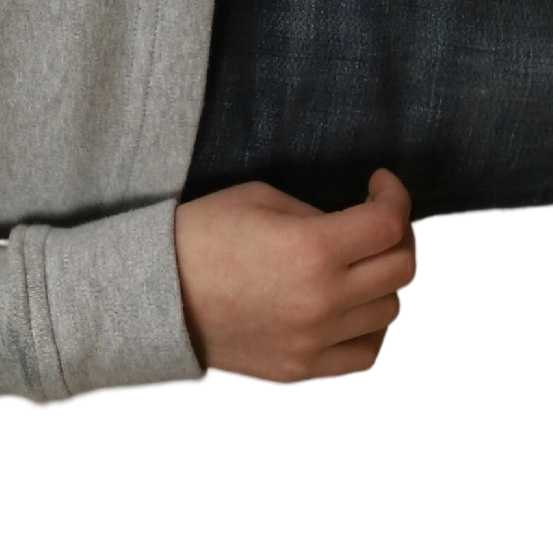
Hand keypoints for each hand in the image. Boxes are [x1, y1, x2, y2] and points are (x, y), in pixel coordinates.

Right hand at [173, 166, 421, 386]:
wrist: (153, 296)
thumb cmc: (199, 237)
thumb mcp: (259, 199)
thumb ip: (317, 214)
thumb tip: (352, 229)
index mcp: (314, 249)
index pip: (389, 223)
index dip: (394, 195)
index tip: (379, 185)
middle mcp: (324, 299)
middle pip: (400, 268)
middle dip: (394, 237)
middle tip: (373, 226)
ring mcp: (315, 340)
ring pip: (387, 312)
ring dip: (380, 284)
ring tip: (356, 269)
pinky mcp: (302, 368)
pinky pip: (364, 354)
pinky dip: (365, 330)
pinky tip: (348, 312)